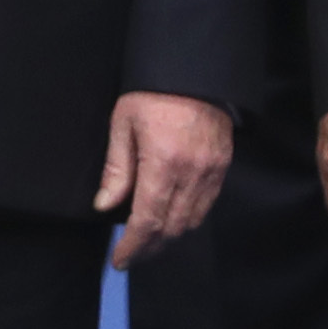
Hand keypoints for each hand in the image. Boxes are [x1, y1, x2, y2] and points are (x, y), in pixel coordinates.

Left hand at [94, 92, 234, 268]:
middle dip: (149, 248)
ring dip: (169, 237)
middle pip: (171, 229)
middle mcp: (192, 173)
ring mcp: (212, 172)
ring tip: (148, 241)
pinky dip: (188, 219)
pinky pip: (206, 205)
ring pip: (192, 221)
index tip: (120, 260)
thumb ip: (116, 169)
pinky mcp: (223, 166)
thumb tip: (104, 205)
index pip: (147, 221)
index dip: (133, 246)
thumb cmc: (152, 92)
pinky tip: (171, 217)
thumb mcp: (123, 124)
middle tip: (131, 255)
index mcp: (163, 163)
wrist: (195, 69)